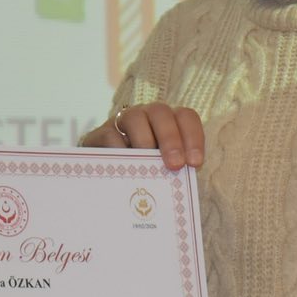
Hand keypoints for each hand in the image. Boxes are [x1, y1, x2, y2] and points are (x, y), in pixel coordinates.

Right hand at [82, 103, 204, 170]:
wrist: (108, 175)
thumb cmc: (145, 173)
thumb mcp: (163, 170)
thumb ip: (174, 171)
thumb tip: (184, 184)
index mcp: (168, 122)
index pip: (186, 117)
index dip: (193, 137)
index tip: (195, 163)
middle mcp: (147, 116)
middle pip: (161, 113)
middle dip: (171, 138)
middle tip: (175, 165)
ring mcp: (122, 122)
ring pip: (135, 117)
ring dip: (145, 141)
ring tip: (148, 166)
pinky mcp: (101, 133)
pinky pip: (110, 135)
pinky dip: (119, 150)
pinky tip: (126, 168)